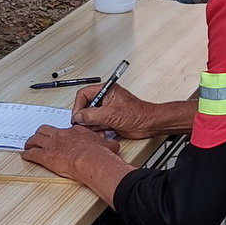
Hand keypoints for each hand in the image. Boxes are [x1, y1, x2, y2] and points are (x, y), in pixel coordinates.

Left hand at [21, 123, 125, 187]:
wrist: (91, 160)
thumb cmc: (98, 154)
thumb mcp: (107, 144)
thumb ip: (107, 143)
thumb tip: (112, 144)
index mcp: (75, 132)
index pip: (65, 129)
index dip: (60, 133)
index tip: (60, 136)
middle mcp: (61, 135)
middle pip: (45, 130)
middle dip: (40, 133)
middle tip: (38, 137)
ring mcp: (52, 145)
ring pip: (35, 139)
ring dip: (30, 143)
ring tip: (28, 145)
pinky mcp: (46, 157)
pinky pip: (32, 154)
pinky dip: (27, 155)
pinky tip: (25, 156)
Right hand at [71, 81, 186, 138]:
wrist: (148, 124)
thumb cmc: (138, 113)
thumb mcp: (110, 113)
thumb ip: (91, 115)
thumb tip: (78, 116)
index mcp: (105, 90)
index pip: (83, 95)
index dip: (78, 106)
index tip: (77, 116)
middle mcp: (105, 99)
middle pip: (85, 107)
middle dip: (85, 118)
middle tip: (85, 125)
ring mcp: (107, 110)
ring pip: (90, 118)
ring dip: (91, 126)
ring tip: (96, 130)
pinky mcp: (109, 120)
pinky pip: (97, 125)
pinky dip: (97, 131)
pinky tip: (102, 133)